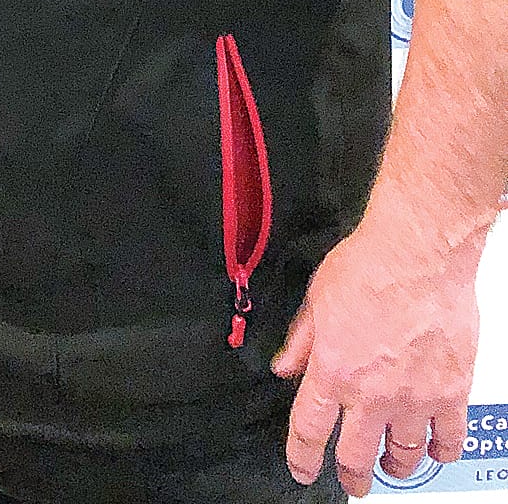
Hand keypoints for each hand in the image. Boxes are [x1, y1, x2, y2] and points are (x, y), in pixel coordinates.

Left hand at [273, 220, 478, 494]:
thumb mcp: (317, 298)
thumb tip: (285, 367)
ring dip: (395, 467)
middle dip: (351, 476)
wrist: (419, 253)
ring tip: (391, 466)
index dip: (301, 458)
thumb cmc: (370, 265)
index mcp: (332, 370)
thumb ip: (302, 340)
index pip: (308, 430)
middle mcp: (371, 393)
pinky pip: (448, 440)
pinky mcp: (450, 393)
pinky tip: (433, 449)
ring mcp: (413, 398)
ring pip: (403, 456)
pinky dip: (440, 452)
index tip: (302, 469)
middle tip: (353, 482)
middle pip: (356, 456)